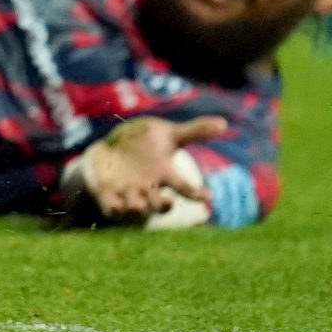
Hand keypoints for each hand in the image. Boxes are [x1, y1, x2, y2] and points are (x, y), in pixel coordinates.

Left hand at [69, 116, 226, 224]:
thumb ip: (194, 131)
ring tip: (136, 204)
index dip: (196, 192)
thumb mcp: (168, 134)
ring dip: (137, 208)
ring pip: (136, 209)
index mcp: (164, 174)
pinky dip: (113, 208)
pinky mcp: (108, 193)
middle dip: (162, 205)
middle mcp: (148, 188)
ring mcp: (128, 192)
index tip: (207, 196)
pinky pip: (111, 207)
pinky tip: (114, 205)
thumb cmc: (146, 144)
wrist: (112, 149)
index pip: (184, 187)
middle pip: (159, 205)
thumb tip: (223, 123)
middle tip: (168, 200)